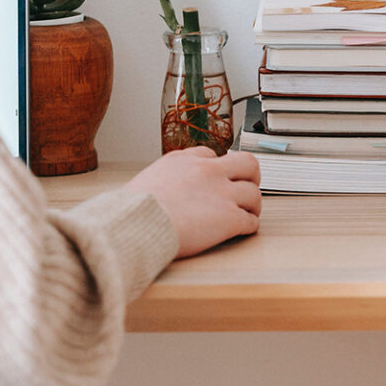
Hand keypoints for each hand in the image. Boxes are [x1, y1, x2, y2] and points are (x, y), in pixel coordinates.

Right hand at [123, 147, 262, 257]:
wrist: (134, 224)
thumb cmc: (131, 210)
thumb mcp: (146, 181)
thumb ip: (166, 180)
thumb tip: (165, 191)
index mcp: (184, 161)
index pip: (211, 155)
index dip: (217, 168)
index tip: (216, 178)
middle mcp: (207, 172)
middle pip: (247, 163)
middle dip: (250, 176)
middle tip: (247, 187)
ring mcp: (221, 194)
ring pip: (254, 193)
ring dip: (252, 205)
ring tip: (247, 213)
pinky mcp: (229, 218)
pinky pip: (251, 221)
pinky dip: (249, 226)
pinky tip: (243, 230)